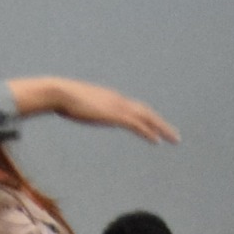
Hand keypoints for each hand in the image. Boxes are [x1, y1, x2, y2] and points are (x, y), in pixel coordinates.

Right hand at [10, 77, 178, 142]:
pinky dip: (148, 132)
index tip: (156, 127)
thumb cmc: (62, 99)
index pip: (134, 108)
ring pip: (146, 117)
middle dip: (161, 124)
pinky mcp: (113, 114)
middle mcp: (118, 100)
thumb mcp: (76, 105)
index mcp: (110, 98)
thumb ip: (80, 107)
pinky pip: (136, 124)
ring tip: (174, 139)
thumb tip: (72, 109)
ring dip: (162, 128)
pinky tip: (157, 141)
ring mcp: (116, 106)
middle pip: (146, 112)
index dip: (147, 118)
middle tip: (175, 136)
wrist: (58, 93)